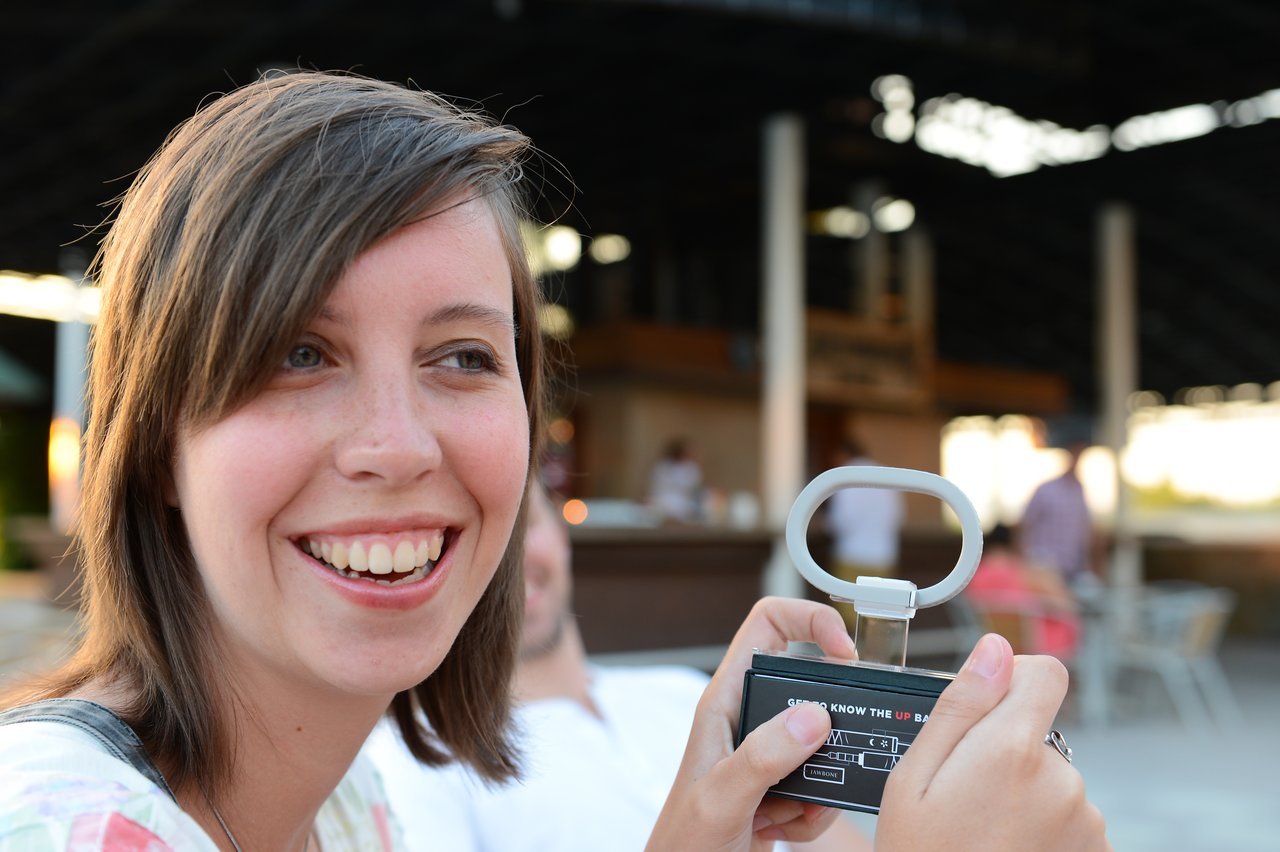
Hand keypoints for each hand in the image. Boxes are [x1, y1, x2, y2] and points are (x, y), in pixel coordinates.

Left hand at [647, 596, 860, 851]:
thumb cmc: (683, 845)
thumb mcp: (722, 797)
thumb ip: (763, 757)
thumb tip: (814, 715)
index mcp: (724, 700)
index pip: (768, 624)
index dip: (810, 620)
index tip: (847, 650)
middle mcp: (747, 719)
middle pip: (811, 688)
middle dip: (828, 733)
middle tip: (822, 767)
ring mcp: (766, 754)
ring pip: (824, 746)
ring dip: (819, 787)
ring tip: (781, 814)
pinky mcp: (781, 787)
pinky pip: (823, 787)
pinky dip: (812, 816)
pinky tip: (777, 830)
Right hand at [877, 633, 1109, 850]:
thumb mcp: (913, 779)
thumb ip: (959, 707)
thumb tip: (994, 649)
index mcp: (1011, 749)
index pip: (1045, 672)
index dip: (1013, 679)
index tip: (984, 708)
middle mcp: (1061, 779)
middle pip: (1037, 731)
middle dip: (1003, 753)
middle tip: (962, 800)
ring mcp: (1085, 820)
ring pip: (1050, 778)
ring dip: (1022, 796)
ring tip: (982, 835)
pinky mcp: (1095, 850)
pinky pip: (1067, 818)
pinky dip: (1040, 831)